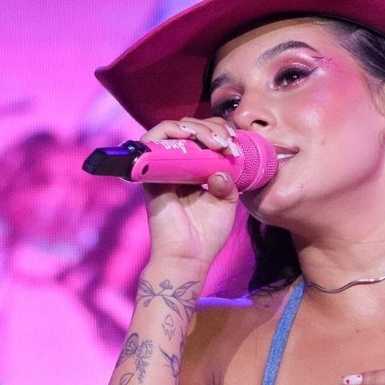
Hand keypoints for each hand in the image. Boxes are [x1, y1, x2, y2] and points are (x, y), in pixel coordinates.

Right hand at [138, 117, 243, 274]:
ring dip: (195, 127)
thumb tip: (223, 166)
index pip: (202, 137)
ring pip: (171, 129)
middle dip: (211, 127)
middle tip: (227, 142)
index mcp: (193, 171)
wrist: (188, 257)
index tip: (235, 144)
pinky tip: (189, 135)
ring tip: (215, 141)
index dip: (218, 132)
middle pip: (188, 128)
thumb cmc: (206, 235)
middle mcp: (175, 166)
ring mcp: (161, 169)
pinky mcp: (149, 173)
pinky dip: (170, 131)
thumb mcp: (227, 201)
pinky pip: (151, 140)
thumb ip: (229, 180)